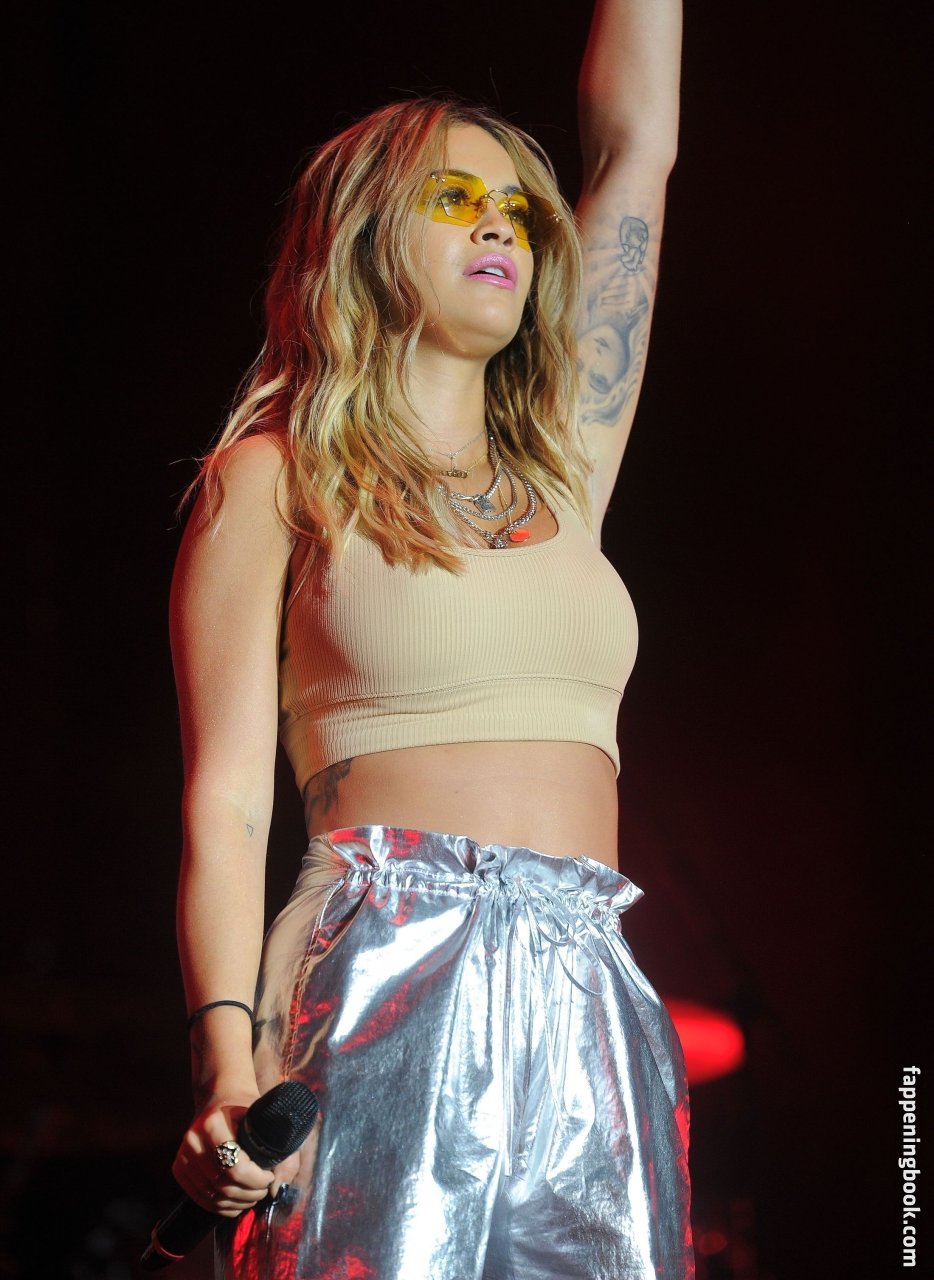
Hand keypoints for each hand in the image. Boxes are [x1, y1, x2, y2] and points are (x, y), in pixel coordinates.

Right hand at [172, 1091, 301, 1217]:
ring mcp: (183, 1156)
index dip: (256, 1180)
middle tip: (264, 1189)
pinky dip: (222, 1207)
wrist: (221, 1098)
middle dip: (249, 1194)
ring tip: (253, 1195)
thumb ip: (282, 1154)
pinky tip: (237, 1201)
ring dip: (237, 1203)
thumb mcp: (266, 1122)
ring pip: (212, 1196)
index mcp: (212, 1124)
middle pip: (223, 1184)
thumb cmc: (247, 1110)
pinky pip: (200, 1199)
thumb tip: (276, 1190)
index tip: (270, 1177)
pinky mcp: (179, 1169)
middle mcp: (193, 1140)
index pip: (235, 1166)